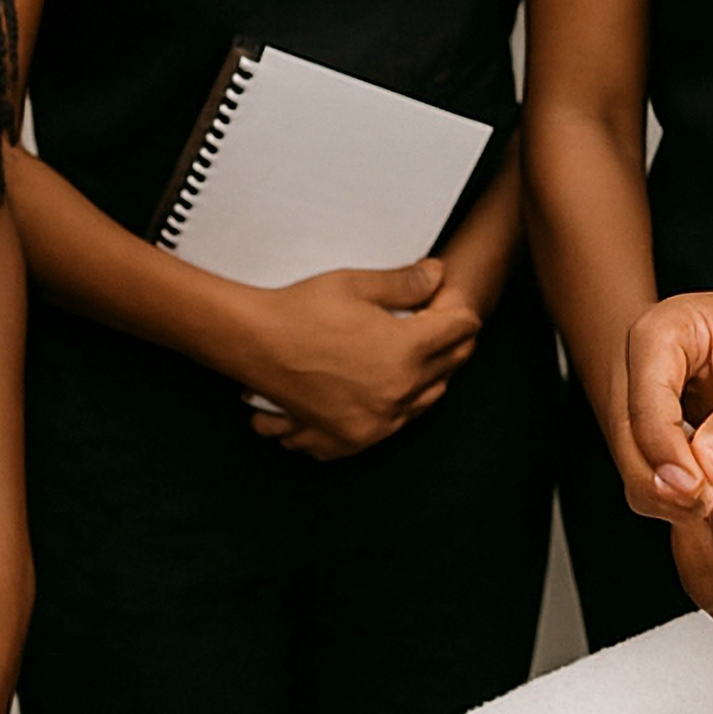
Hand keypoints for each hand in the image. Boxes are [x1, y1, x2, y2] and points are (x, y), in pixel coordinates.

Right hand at [230, 259, 480, 460]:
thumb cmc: (302, 309)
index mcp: (404, 353)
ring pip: (425, 402)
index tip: (444, 301)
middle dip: (448, 343)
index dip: (456, 310)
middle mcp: (395, 394)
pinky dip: (395, 410)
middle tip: (432, 322)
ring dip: (427, 377)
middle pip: (449, 367)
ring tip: (410, 353)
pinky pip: (390, 429)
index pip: (460, 331)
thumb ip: (406, 283)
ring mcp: (372, 423)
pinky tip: (385, 390)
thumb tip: (438, 275)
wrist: (252, 342)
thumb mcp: (357, 284)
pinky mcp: (348, 439)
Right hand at [620, 290, 712, 522]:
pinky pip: (653, 475)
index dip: (665, 449)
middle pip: (628, 434)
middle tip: (709, 506)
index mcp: (670, 328)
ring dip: (667, 496)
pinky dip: (677, 498)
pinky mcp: (663, 432)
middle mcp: (647, 360)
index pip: (646, 397)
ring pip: (633, 461)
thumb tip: (707, 464)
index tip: (698, 489)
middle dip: (662, 481)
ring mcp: (651, 398)